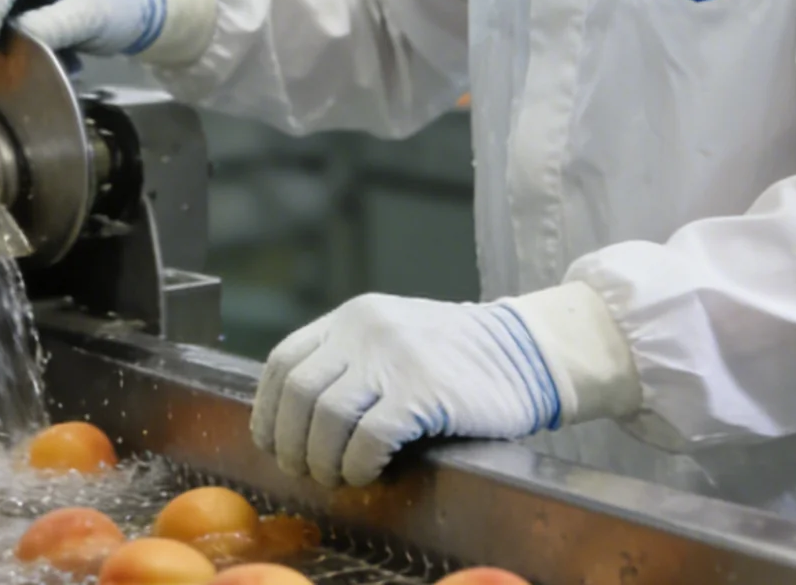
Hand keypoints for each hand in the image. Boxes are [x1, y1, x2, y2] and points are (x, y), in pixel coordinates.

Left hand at [253, 293, 561, 485]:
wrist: (526, 351)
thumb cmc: (458, 357)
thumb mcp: (393, 337)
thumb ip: (349, 361)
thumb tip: (299, 421)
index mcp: (351, 318)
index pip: (283, 361)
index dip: (269, 410)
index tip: (273, 442)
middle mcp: (364, 331)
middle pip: (297, 393)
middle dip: (291, 442)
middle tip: (305, 470)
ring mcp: (393, 359)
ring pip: (326, 417)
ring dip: (323, 459)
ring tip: (337, 477)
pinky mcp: (422, 391)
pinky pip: (368, 438)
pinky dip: (359, 465)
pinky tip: (368, 474)